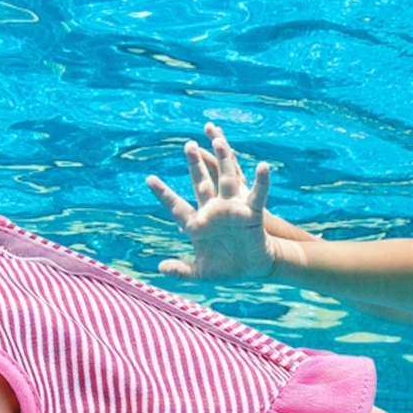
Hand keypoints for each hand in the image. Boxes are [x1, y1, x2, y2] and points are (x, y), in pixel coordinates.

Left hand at [147, 123, 276, 280]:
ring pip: (226, 179)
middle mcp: (212, 211)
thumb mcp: (200, 271)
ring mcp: (231, 209)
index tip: (149, 179)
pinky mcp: (251, 213)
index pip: (176, 205)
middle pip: (201, 183)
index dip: (163, 193)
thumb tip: (161, 268)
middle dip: (195, 164)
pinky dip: (262, 181)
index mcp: (196, 223)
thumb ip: (181, 270)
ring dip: (224, 160)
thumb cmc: (225, 267)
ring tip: (219, 141)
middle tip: (188, 145)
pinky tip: (263, 166)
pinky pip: (257, 195)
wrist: (251, 269)